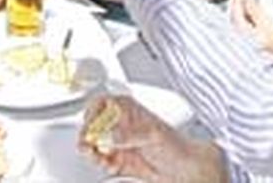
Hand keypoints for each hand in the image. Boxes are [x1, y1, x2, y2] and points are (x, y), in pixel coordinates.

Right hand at [80, 95, 225, 181]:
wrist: (185, 170)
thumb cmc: (176, 145)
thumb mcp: (152, 134)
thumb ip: (128, 134)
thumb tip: (108, 135)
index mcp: (128, 110)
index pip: (102, 103)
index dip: (93, 111)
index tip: (90, 122)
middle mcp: (120, 125)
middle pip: (93, 124)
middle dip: (87, 132)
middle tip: (88, 141)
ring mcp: (117, 143)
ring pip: (93, 142)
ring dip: (89, 148)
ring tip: (91, 152)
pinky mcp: (117, 160)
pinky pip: (100, 159)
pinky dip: (98, 161)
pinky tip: (104, 162)